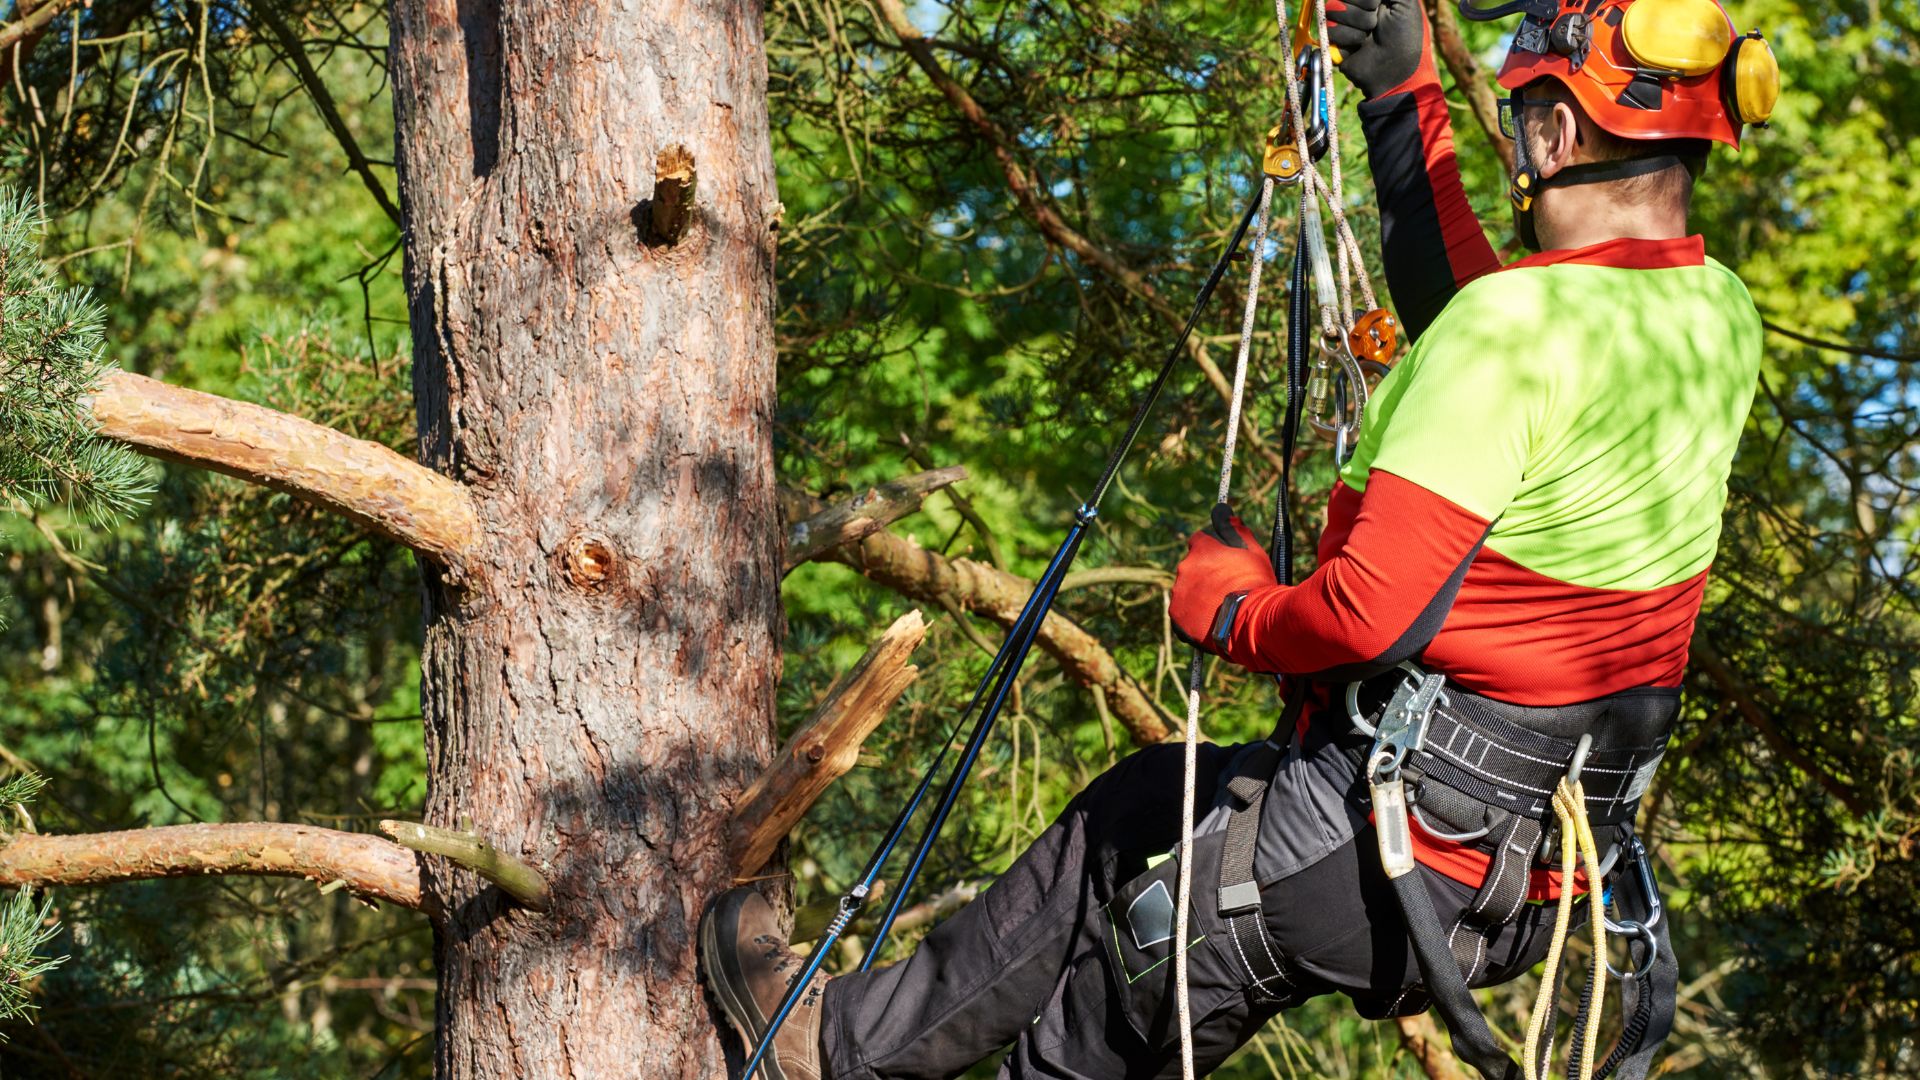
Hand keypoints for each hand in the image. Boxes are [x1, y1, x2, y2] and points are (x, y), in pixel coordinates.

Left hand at [1170, 504, 1277, 653]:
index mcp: (1201, 548)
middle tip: (1224, 586)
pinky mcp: (1176, 614)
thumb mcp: (1253, 551)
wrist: (1250, 619)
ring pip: (1186, 588)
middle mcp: (1185, 566)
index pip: (1199, 540)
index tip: (1222, 561)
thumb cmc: (1255, 582)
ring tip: (1220, 606)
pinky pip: (1182, 609)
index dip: (1211, 550)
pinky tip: (1210, 618)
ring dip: (1199, 593)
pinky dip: (1193, 612)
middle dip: (1205, 573)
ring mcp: (1179, 591)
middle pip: (1192, 566)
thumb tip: (1224, 512)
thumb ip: (1236, 529)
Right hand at [1325, 0, 1432, 99]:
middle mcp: (1353, 5)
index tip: (1378, 4)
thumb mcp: (1405, 3)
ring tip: (1368, 37)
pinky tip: (1358, 48)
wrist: (1394, 72)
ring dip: (1356, 27)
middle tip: (1375, 21)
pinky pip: (1328, 31)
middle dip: (1361, 9)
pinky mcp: (1331, 40)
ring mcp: (1340, 22)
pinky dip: (1347, 40)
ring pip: (1333, 11)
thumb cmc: (1404, 37)